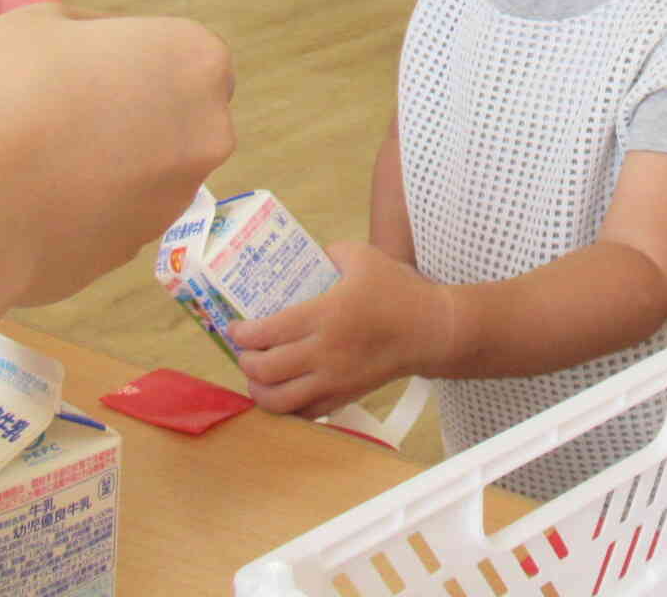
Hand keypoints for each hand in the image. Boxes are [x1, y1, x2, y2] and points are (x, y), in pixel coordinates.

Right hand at [0, 2, 236, 306]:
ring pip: (147, 168)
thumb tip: (106, 51)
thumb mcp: (37, 19)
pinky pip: (113, 215)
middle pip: (174, 112)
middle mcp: (206, 133)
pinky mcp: (133, 251)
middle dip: (129, 109)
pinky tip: (30, 200)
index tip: (78, 65)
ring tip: (35, 159)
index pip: (179, 51)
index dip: (126, 55)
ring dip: (108, 160)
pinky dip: (84, 207)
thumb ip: (92, 30)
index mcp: (195, 61)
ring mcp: (174, 200)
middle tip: (56, 109)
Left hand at [229, 242, 450, 418]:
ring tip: (257, 376)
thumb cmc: (399, 291)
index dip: (241, 333)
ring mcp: (334, 380)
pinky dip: (286, 407)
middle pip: (265, 370)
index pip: (268, 331)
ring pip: (279, 401)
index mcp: (326, 315)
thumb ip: (331, 253)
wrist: (432, 330)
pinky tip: (284, 392)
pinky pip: (305, 414)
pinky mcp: (345, 396)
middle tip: (244, 351)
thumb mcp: (364, 257)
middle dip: (245, 362)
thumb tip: (310, 256)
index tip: (235, 327)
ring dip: (259, 390)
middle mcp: (325, 352)